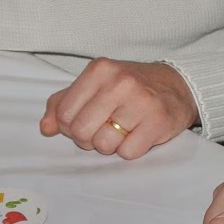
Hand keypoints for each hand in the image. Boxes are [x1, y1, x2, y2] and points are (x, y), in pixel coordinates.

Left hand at [40, 58, 197, 159]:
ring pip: (104, 145)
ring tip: (123, 130)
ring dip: (110, 145)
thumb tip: (46, 127)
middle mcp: (120, 82)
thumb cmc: (130, 88)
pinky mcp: (158, 121)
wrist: (177, 86)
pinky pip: (128, 153)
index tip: (86, 120)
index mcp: (99, 70)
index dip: (70, 126)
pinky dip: (130, 149)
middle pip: (81, 131)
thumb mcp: (95, 85)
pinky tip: (138, 134)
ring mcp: (141, 101)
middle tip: (104, 128)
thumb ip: (64, 103)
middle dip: (89, 138)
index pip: (64, 114)